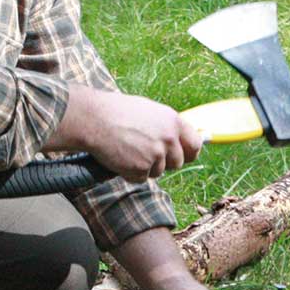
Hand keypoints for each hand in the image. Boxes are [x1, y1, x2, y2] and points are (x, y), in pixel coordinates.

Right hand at [60, 86, 203, 180]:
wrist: (95, 119)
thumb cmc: (117, 112)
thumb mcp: (150, 111)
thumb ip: (166, 126)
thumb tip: (177, 139)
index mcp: (173, 121)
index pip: (195, 144)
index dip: (189, 152)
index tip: (183, 156)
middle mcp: (168, 139)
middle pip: (177, 163)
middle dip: (163, 162)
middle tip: (144, 152)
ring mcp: (156, 155)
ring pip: (158, 172)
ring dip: (144, 167)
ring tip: (128, 150)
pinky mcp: (141, 168)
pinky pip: (140, 178)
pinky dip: (129, 173)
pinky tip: (120, 157)